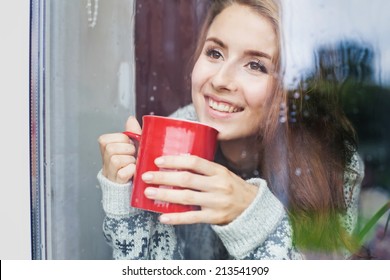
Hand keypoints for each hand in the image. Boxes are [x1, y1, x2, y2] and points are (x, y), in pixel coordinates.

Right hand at [98, 116, 141, 183]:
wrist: (133, 182)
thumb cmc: (132, 161)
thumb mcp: (133, 145)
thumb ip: (132, 132)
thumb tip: (130, 119)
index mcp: (106, 147)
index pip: (111, 138)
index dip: (124, 141)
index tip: (129, 146)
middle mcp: (104, 159)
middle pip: (112, 148)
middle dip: (128, 150)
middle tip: (133, 155)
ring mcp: (108, 171)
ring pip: (116, 160)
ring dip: (130, 161)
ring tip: (134, 163)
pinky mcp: (116, 182)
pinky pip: (123, 173)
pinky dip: (131, 171)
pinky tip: (134, 171)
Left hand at [141, 155, 258, 224]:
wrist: (251, 206)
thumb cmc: (232, 186)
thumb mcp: (222, 172)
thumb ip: (203, 168)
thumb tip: (177, 160)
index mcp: (219, 171)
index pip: (195, 162)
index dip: (175, 161)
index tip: (158, 161)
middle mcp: (218, 185)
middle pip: (187, 179)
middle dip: (164, 177)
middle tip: (146, 176)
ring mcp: (216, 202)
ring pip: (186, 198)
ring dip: (165, 195)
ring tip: (149, 192)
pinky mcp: (214, 218)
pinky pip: (192, 218)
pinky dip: (176, 218)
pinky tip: (163, 217)